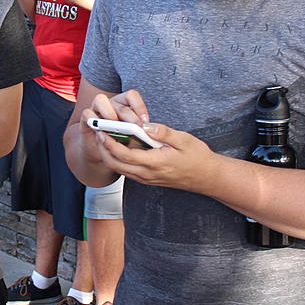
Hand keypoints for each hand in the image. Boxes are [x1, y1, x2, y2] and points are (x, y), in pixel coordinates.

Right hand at [78, 89, 149, 163]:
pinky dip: (94, 121)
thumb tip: (153, 133)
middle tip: (136, 129)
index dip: (139, 107)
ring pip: (100, 99)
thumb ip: (140, 131)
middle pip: (119, 103)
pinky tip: (101, 132)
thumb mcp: (133, 136)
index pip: (132, 96)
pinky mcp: (86, 118)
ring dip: (109, 113)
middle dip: (129, 117)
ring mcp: (96, 109)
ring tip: (115, 128)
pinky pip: (87, 113)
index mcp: (124, 104)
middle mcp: (110, 103)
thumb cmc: (120, 142)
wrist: (101, 151)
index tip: (146, 122)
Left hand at [93, 122, 217, 192]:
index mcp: (154, 163)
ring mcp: (146, 179)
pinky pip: (126, 171)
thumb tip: (145, 125)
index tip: (101, 131)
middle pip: (114, 164)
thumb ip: (163, 132)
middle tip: (98, 132)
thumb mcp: (184, 140)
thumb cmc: (197, 157)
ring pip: (118, 169)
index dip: (109, 143)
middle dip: (102, 149)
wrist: (207, 178)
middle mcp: (147, 174)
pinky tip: (119, 145)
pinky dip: (117, 159)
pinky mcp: (147, 179)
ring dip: (108, 154)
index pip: (124, 155)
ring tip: (105, 136)